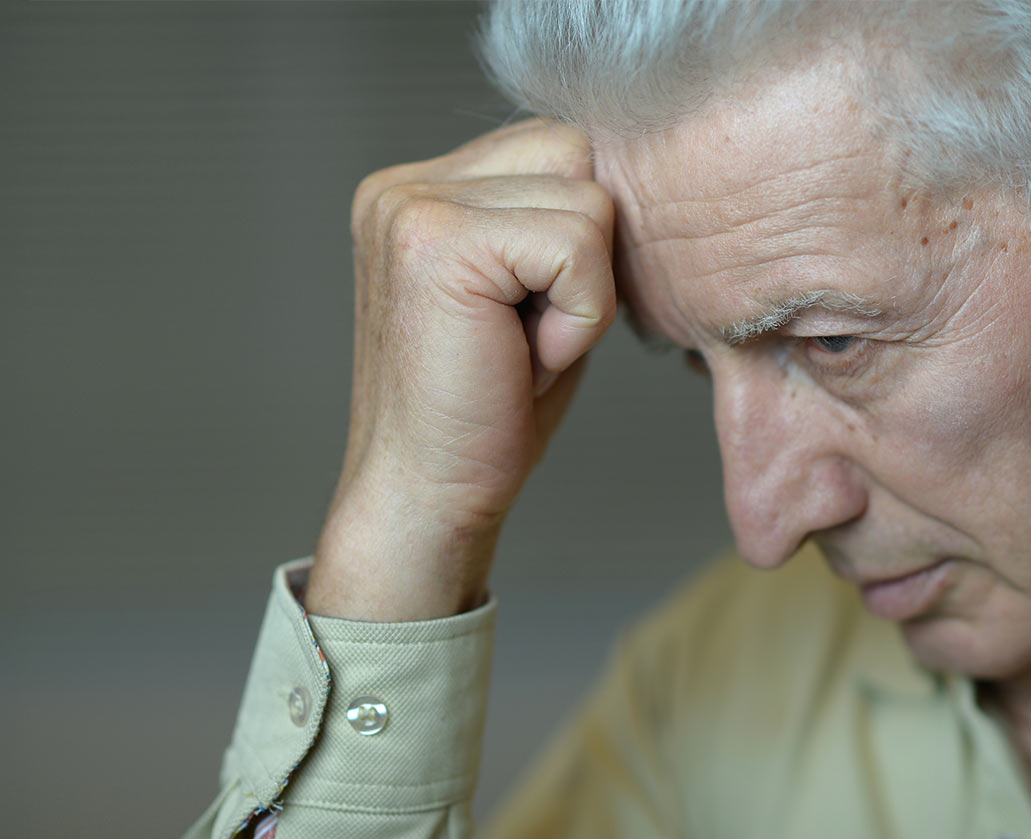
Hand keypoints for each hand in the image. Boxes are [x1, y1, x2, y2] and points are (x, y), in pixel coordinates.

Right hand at [305, 120, 616, 620]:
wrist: (426, 498)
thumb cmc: (482, 414)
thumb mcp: (524, 297)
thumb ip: (550, 224)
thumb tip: (627, 175)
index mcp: (417, 191)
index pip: (556, 148)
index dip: (579, 239)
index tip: (526, 320)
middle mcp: (403, 186)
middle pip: (577, 157)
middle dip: (585, 257)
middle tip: (524, 337)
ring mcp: (414, 207)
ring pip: (588, 201)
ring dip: (582, 294)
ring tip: (518, 350)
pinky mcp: (440, 242)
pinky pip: (579, 248)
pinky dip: (578, 318)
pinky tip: (523, 361)